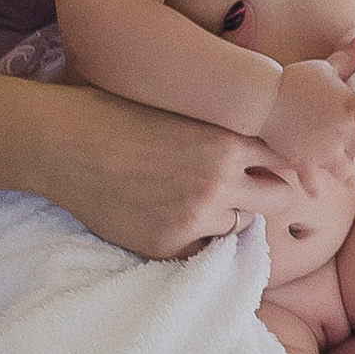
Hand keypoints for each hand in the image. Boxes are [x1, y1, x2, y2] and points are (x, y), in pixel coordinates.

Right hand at [34, 89, 301, 261]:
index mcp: (228, 139)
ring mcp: (195, 217)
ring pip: (242, 224)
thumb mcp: (187, 106)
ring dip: (230, 212)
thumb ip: (229, 126)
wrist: (65, 142)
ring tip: (194, 193)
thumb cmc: (121, 112)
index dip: (285, 159)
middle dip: (268, 190)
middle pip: (281, 197)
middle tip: (247, 183)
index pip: (289, 157)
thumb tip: (274, 142)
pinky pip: (204, 247)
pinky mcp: (169, 245)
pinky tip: (170, 212)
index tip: (278, 160)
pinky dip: (196, 235)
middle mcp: (219, 181)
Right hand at [261, 53, 354, 196]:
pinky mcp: (303, 162)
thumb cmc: (295, 79)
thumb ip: (347, 58)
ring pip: (348, 173)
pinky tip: (320, 194)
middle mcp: (342, 132)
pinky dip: (316, 188)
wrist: (264, 98)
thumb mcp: (326, 66)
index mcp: (351, 108)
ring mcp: (323, 150)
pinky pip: (313, 181)